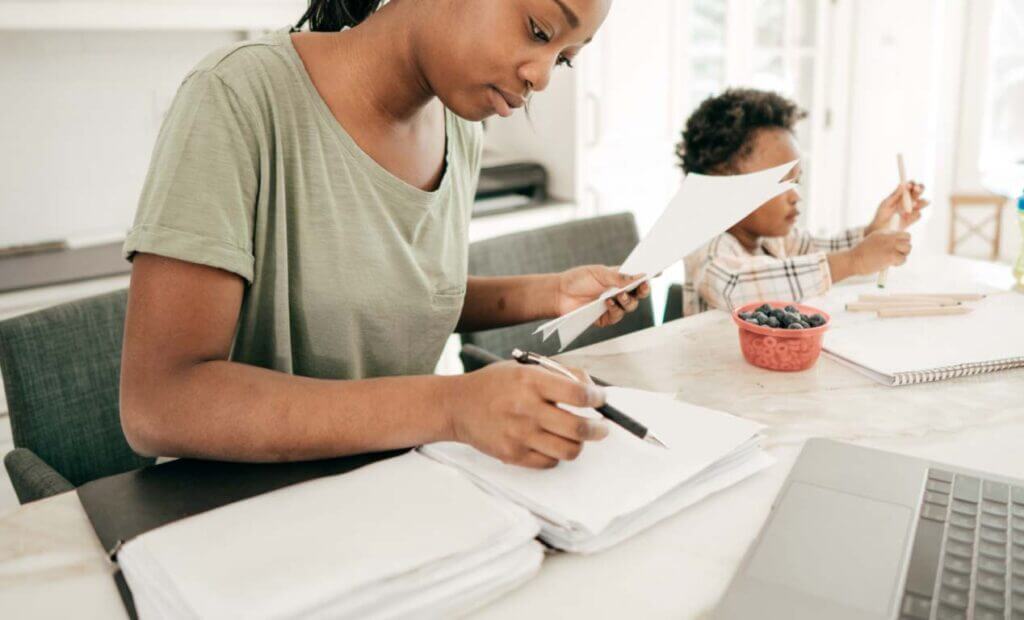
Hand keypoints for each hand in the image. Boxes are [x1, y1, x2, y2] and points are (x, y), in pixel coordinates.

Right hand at [449, 362, 609, 468]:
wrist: (458, 405)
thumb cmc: (495, 384)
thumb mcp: (525, 367)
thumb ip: (561, 374)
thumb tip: (592, 388)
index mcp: (531, 381)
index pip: (578, 394)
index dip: (597, 399)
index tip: (601, 400)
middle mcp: (526, 409)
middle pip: (578, 428)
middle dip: (599, 429)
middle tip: (601, 427)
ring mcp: (519, 435)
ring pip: (569, 450)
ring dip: (579, 444)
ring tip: (576, 436)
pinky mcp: (513, 455)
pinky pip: (550, 462)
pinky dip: (556, 454)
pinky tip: (551, 443)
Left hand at [556, 265, 650, 327]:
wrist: (559, 294)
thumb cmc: (577, 280)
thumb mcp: (599, 273)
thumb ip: (619, 276)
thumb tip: (639, 275)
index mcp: (619, 278)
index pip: (638, 278)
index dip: (649, 276)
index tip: (658, 272)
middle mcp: (619, 292)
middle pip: (639, 294)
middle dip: (643, 290)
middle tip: (642, 287)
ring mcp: (613, 306)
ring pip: (630, 306)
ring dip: (627, 300)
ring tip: (618, 295)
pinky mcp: (606, 318)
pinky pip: (617, 316)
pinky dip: (615, 309)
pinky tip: (608, 303)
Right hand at [849, 229, 912, 274]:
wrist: (853, 260)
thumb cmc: (861, 254)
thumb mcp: (873, 241)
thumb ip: (885, 240)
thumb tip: (898, 244)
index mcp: (884, 232)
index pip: (903, 233)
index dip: (903, 241)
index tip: (897, 248)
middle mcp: (889, 236)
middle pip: (908, 238)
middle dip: (905, 247)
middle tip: (896, 254)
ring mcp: (890, 245)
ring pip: (908, 248)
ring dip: (902, 255)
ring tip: (891, 260)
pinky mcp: (891, 255)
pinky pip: (903, 259)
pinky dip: (898, 263)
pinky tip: (889, 264)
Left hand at [867, 181, 928, 233]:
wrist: (881, 229)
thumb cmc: (882, 214)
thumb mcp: (886, 204)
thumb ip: (895, 195)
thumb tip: (902, 184)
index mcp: (903, 194)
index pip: (911, 185)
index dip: (912, 184)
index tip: (909, 185)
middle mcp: (910, 200)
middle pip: (920, 191)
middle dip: (920, 189)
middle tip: (916, 189)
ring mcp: (913, 209)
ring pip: (923, 202)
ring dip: (921, 202)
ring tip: (913, 204)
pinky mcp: (914, 218)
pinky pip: (918, 214)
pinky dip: (914, 214)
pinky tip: (907, 217)